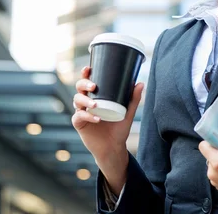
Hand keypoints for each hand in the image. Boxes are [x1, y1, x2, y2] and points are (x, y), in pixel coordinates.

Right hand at [71, 66, 144, 193]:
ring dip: (85, 101)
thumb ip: (133, 99)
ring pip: (77, 101)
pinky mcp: (79, 124)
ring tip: (95, 105)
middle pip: (79, 88)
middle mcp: (86, 103)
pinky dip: (87, 116)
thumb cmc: (119, 129)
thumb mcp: (128, 113)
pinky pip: (79, 117)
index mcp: (96, 97)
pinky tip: (97, 118)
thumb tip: (140, 83)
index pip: (87, 82)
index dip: (85, 74)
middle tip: (93, 86)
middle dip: (83, 84)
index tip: (88, 68)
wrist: (114, 148)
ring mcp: (81, 113)